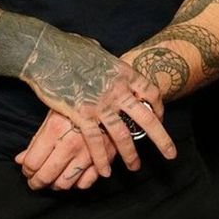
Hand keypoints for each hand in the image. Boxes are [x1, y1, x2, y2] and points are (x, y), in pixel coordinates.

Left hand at [15, 110, 112, 190]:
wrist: (111, 96)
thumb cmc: (78, 103)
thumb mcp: (53, 114)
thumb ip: (36, 140)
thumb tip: (20, 160)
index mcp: (55, 130)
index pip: (32, 162)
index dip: (26, 170)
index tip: (27, 170)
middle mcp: (71, 144)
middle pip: (47, 176)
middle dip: (36, 182)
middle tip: (34, 181)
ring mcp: (88, 153)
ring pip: (65, 183)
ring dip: (55, 185)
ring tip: (53, 179)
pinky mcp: (105, 159)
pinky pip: (86, 183)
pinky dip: (77, 184)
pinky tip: (72, 176)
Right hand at [19, 30, 173, 178]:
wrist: (47, 51)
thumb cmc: (68, 47)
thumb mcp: (95, 49)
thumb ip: (104, 59)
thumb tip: (101, 55)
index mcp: (123, 73)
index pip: (150, 93)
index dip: (158, 107)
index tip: (159, 117)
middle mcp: (117, 90)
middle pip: (147, 118)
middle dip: (161, 139)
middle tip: (170, 154)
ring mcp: (101, 104)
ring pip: (123, 134)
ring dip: (130, 154)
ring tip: (135, 167)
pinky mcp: (82, 114)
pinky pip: (95, 141)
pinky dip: (101, 158)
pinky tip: (105, 171)